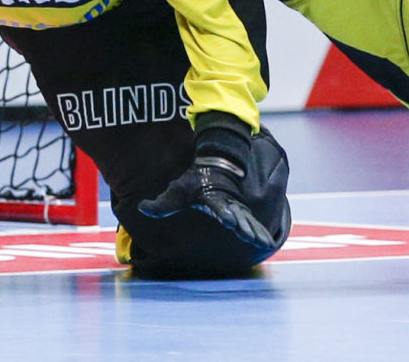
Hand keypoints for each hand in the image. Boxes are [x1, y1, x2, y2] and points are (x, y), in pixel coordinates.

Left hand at [139, 154, 276, 250]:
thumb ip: (161, 203)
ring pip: (248, 220)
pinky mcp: (242, 213)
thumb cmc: (194, 181)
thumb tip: (141, 208)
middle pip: (238, 216)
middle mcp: (228, 203)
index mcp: (213, 197)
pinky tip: (268, 242)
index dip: (225, 213)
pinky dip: (260, 231)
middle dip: (244, 226)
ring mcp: (237, 208)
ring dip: (255, 231)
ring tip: (264, 242)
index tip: (230, 221)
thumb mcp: (176, 190)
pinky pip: (253, 223)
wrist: (214, 166)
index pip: (219, 207)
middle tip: (250, 236)